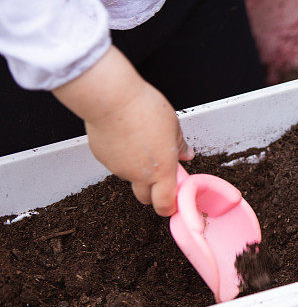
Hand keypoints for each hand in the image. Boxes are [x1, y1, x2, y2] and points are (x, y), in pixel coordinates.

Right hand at [53, 46, 193, 215]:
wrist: (111, 100)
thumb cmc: (144, 110)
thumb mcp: (173, 126)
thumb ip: (180, 145)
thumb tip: (186, 154)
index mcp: (161, 170)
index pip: (164, 204)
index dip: (168, 206)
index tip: (174, 201)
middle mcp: (138, 175)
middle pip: (145, 198)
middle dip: (153, 192)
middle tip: (160, 173)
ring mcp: (118, 169)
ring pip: (130, 178)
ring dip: (137, 170)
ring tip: (142, 144)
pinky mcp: (102, 158)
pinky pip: (115, 164)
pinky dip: (122, 157)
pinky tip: (126, 137)